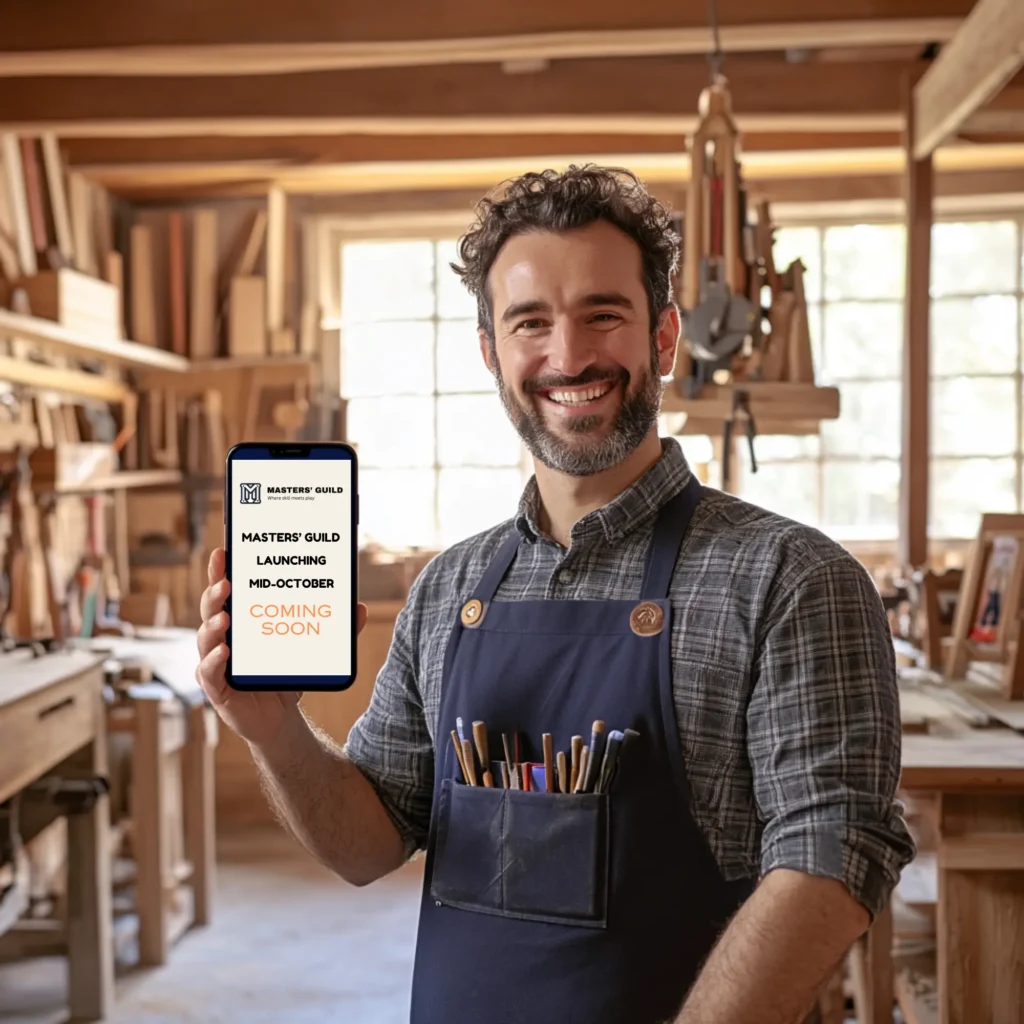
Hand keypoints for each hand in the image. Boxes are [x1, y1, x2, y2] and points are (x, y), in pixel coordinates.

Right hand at [195, 547, 367, 749]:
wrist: (280, 718)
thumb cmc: (288, 675)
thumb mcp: (311, 650)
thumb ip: (335, 632)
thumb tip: (360, 609)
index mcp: (242, 621)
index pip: (227, 592)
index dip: (221, 572)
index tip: (223, 552)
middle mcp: (222, 637)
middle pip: (210, 609)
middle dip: (215, 593)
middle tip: (226, 583)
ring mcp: (215, 662)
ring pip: (205, 639)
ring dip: (212, 626)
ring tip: (225, 617)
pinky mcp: (216, 688)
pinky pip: (208, 673)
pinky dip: (213, 661)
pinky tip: (224, 652)